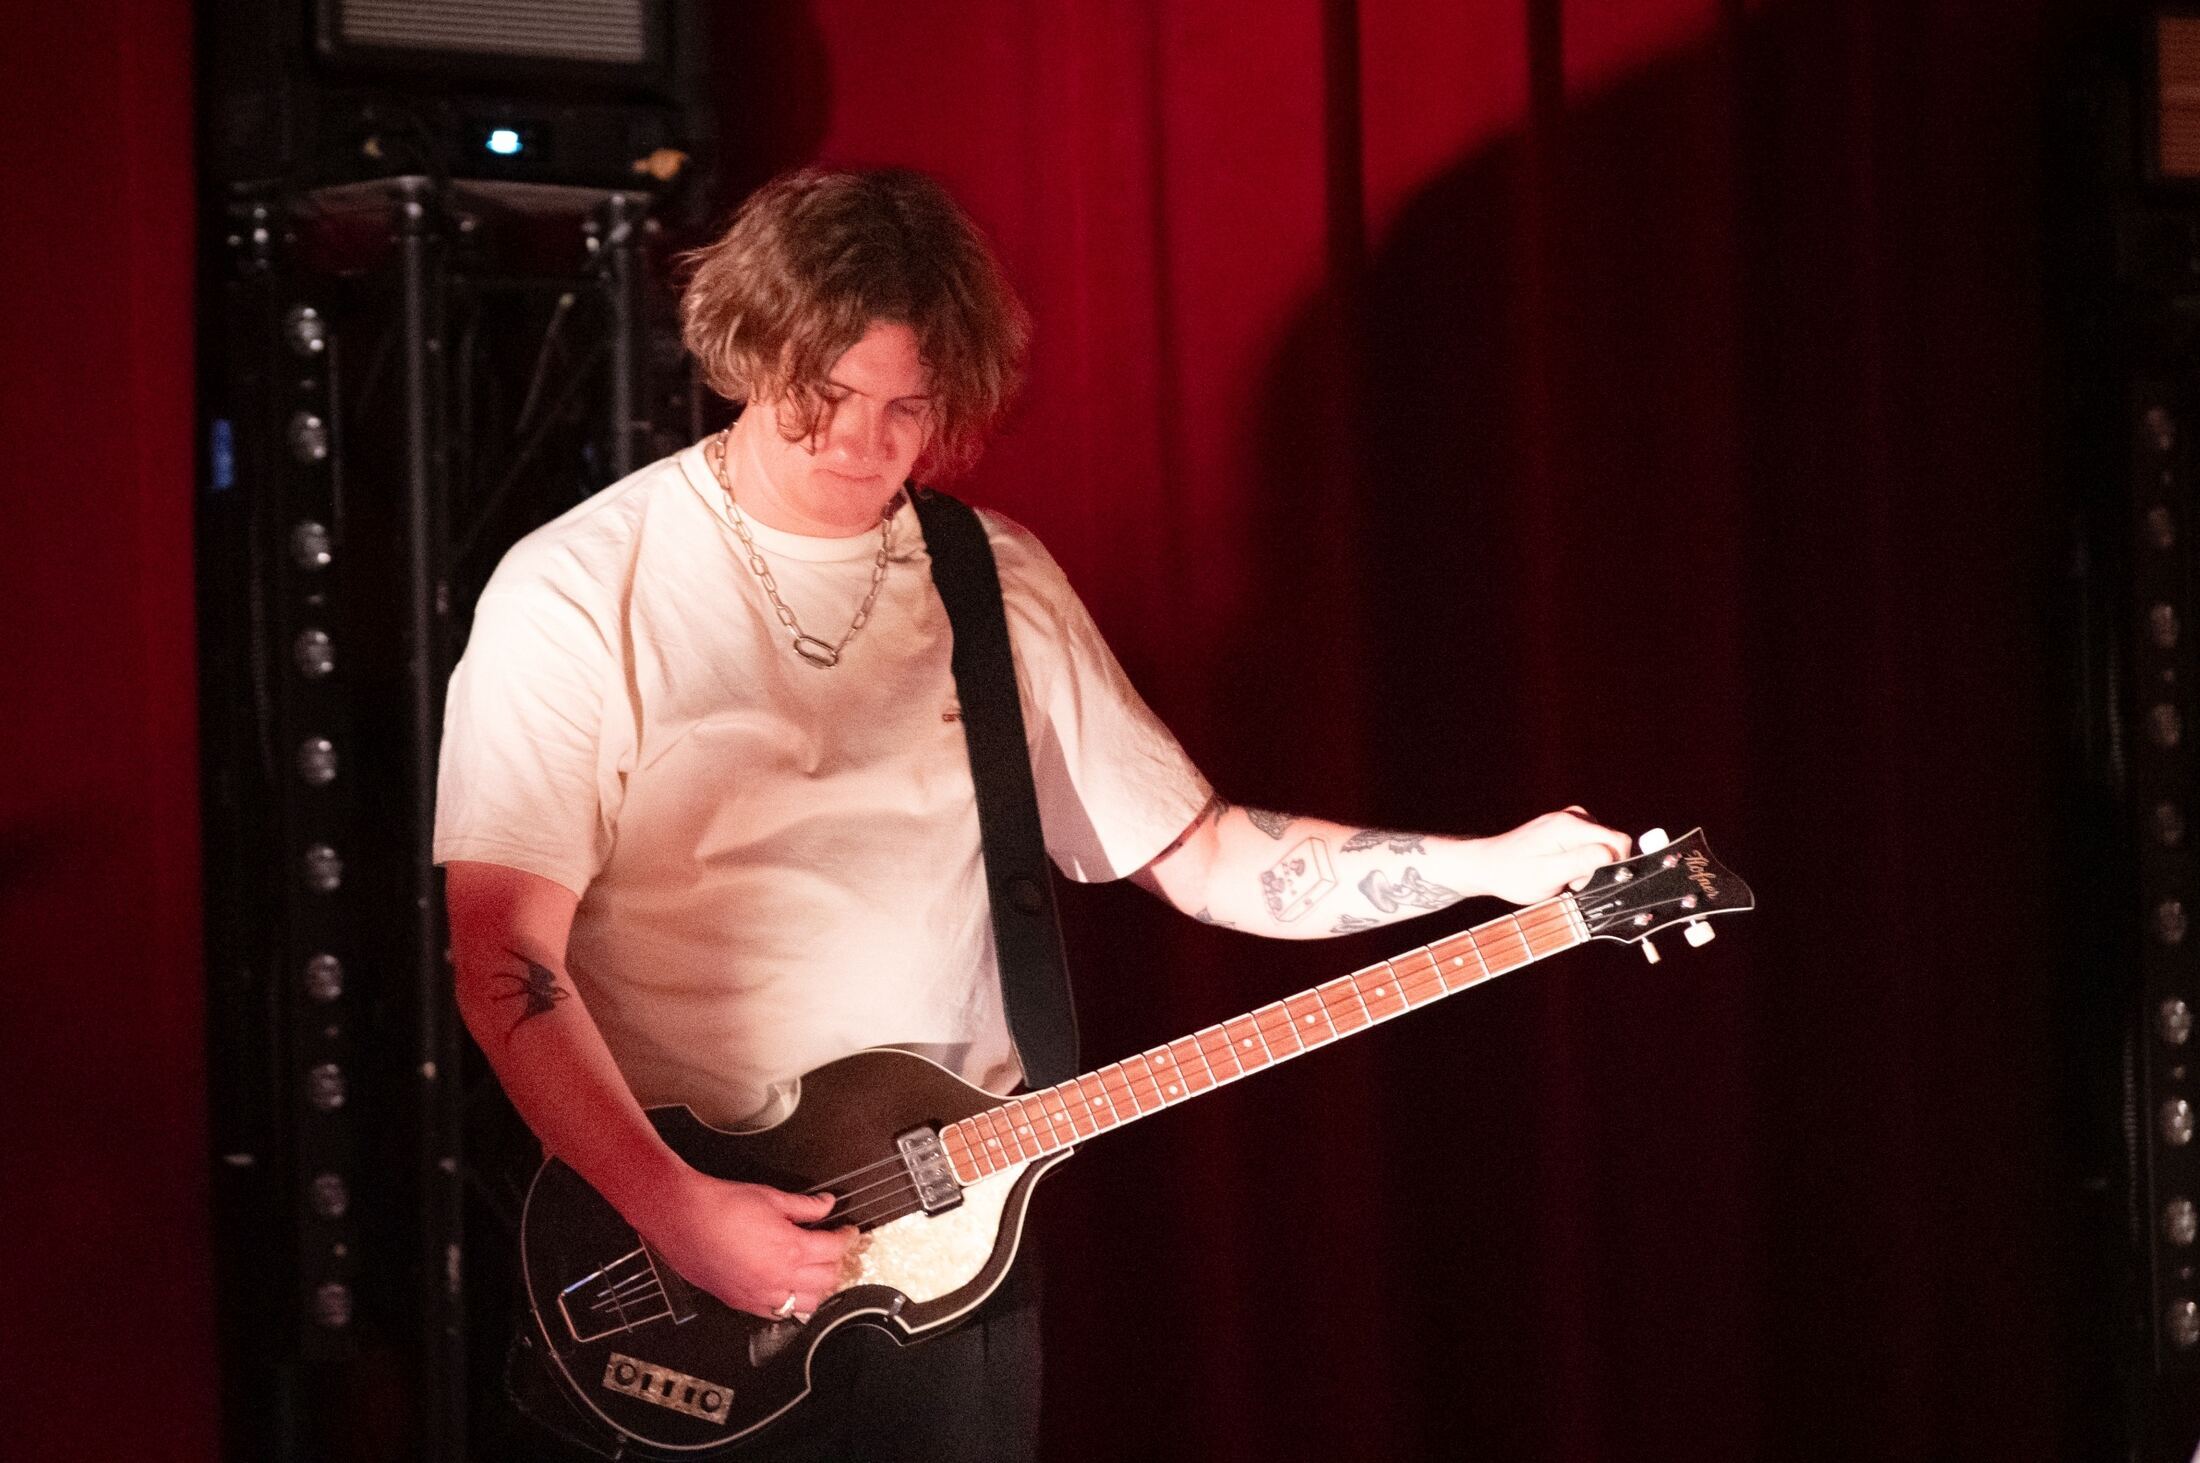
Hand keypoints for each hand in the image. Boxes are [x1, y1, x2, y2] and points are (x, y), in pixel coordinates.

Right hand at [629, 1168, 858, 1321]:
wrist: (682, 1218)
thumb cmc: (721, 1205)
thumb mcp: (771, 1197)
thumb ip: (805, 1206)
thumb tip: (827, 1205)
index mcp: (791, 1249)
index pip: (835, 1250)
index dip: (847, 1238)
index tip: (848, 1232)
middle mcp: (778, 1278)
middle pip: (827, 1279)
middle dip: (837, 1262)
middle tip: (834, 1248)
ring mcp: (760, 1295)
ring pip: (807, 1304)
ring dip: (818, 1288)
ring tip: (816, 1271)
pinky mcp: (741, 1303)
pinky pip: (779, 1313)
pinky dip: (791, 1303)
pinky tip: (790, 1289)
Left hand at [1469, 807, 1629, 904]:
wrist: (1487, 865)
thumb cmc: (1512, 874)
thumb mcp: (1548, 875)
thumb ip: (1582, 863)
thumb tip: (1613, 855)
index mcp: (1571, 826)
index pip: (1619, 842)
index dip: (1613, 867)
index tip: (1586, 881)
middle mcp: (1573, 816)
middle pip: (1611, 844)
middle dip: (1598, 868)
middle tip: (1568, 881)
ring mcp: (1570, 820)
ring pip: (1602, 847)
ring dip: (1588, 867)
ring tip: (1561, 876)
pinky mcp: (1566, 827)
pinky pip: (1590, 846)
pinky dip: (1580, 862)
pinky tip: (1559, 868)